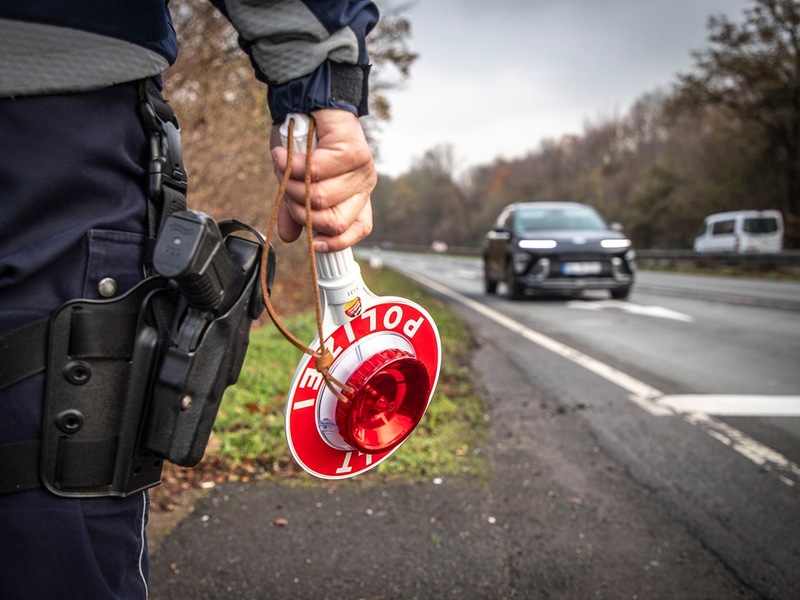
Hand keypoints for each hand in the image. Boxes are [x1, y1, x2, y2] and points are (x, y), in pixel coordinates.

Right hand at [270, 109, 375, 251]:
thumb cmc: (302, 143)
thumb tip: (288, 237)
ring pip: (320, 198)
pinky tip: (284, 155)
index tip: (313, 243)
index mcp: (354, 199)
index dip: (335, 242)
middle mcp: (362, 188)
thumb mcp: (294, 182)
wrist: (307, 103)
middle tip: (287, 190)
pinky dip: (292, 165)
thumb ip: (294, 209)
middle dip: (301, 211)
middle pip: (333, 221)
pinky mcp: (354, 152)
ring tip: (284, 167)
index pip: (357, 230)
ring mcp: (362, 170)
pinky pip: (316, 172)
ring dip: (291, 185)